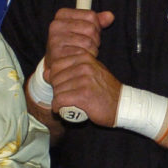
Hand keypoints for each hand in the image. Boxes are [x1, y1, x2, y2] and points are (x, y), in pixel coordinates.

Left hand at [45, 9, 121, 124]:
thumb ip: (70, 69)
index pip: (56, 65)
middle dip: (56, 90)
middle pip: (55, 78)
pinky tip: (62, 109)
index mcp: (85, 57)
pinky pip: (60, 101)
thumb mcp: (89, 73)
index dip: (55, 77)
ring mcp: (84, 80)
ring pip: (57, 90)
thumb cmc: (104, 90)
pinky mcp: (83, 95)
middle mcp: (84, 66)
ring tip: (67, 103)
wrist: (122, 105)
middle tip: (66, 97)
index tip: (65, 85)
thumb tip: (46, 72)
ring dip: (58, 100)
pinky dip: (58, 107)